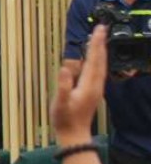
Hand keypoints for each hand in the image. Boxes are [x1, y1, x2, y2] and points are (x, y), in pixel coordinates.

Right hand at [53, 25, 106, 144]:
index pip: (94, 59)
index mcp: (89, 84)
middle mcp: (96, 84)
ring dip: (99, 51)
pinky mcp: (93, 91)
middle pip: (100, 60)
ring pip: (100, 65)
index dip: (95, 44)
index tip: (98, 30)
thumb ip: (64, 85)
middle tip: (101, 28)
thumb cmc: (65, 118)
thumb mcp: (61, 102)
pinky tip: (93, 58)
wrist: (74, 134)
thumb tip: (65, 67)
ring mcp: (96, 88)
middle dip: (100, 43)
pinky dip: (96, 60)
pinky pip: (97, 71)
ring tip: (98, 38)